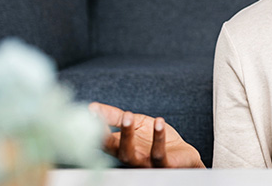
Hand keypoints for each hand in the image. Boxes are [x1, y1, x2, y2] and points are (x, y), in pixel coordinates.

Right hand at [88, 102, 205, 167]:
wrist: (182, 155)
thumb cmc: (154, 140)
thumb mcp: (136, 124)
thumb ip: (116, 116)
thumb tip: (92, 107)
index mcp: (119, 147)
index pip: (101, 139)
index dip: (93, 126)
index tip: (89, 110)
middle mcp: (129, 157)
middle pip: (111, 149)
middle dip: (102, 133)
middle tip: (98, 115)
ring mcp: (144, 163)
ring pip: (129, 154)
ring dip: (126, 135)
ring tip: (128, 116)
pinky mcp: (163, 165)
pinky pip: (158, 154)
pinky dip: (158, 137)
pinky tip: (158, 121)